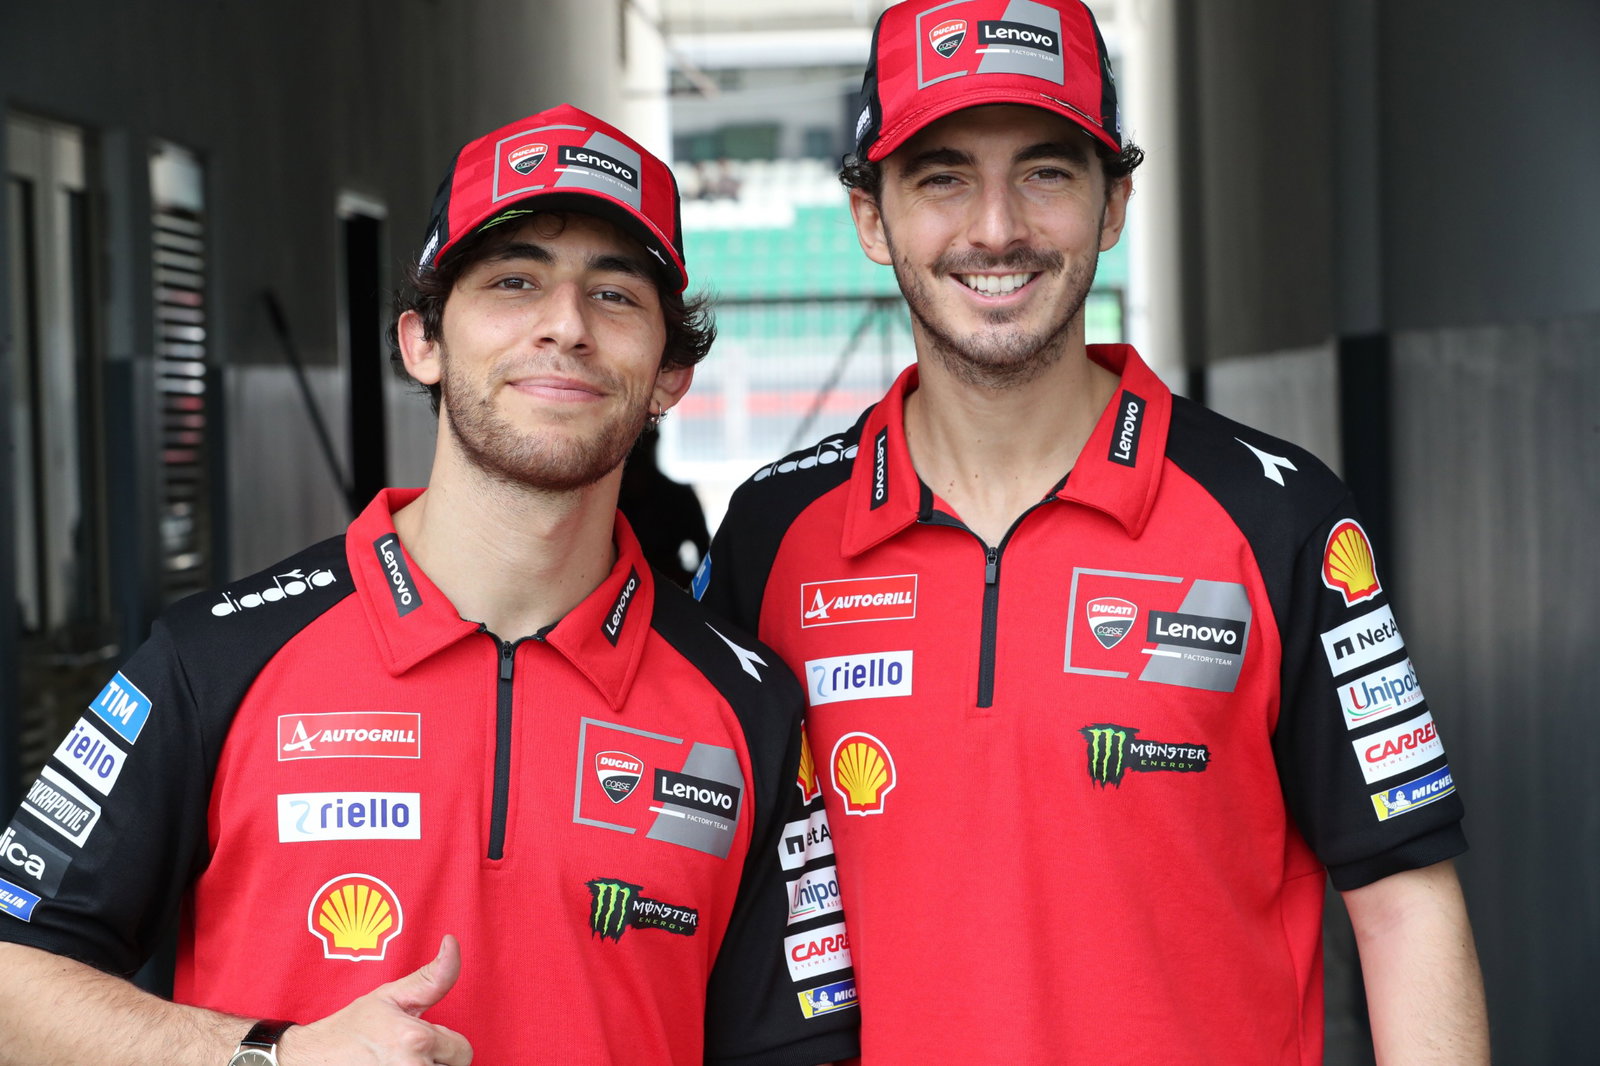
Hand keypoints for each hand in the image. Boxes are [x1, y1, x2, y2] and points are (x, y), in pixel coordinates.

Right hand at [277, 935, 472, 1064]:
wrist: (312, 1058)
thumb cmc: (352, 1028)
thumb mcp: (391, 996)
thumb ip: (432, 977)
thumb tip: (453, 942)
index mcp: (417, 1039)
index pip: (463, 1051)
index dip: (446, 1044)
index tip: (422, 1042)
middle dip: (438, 1061)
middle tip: (407, 1053)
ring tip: (399, 1062)